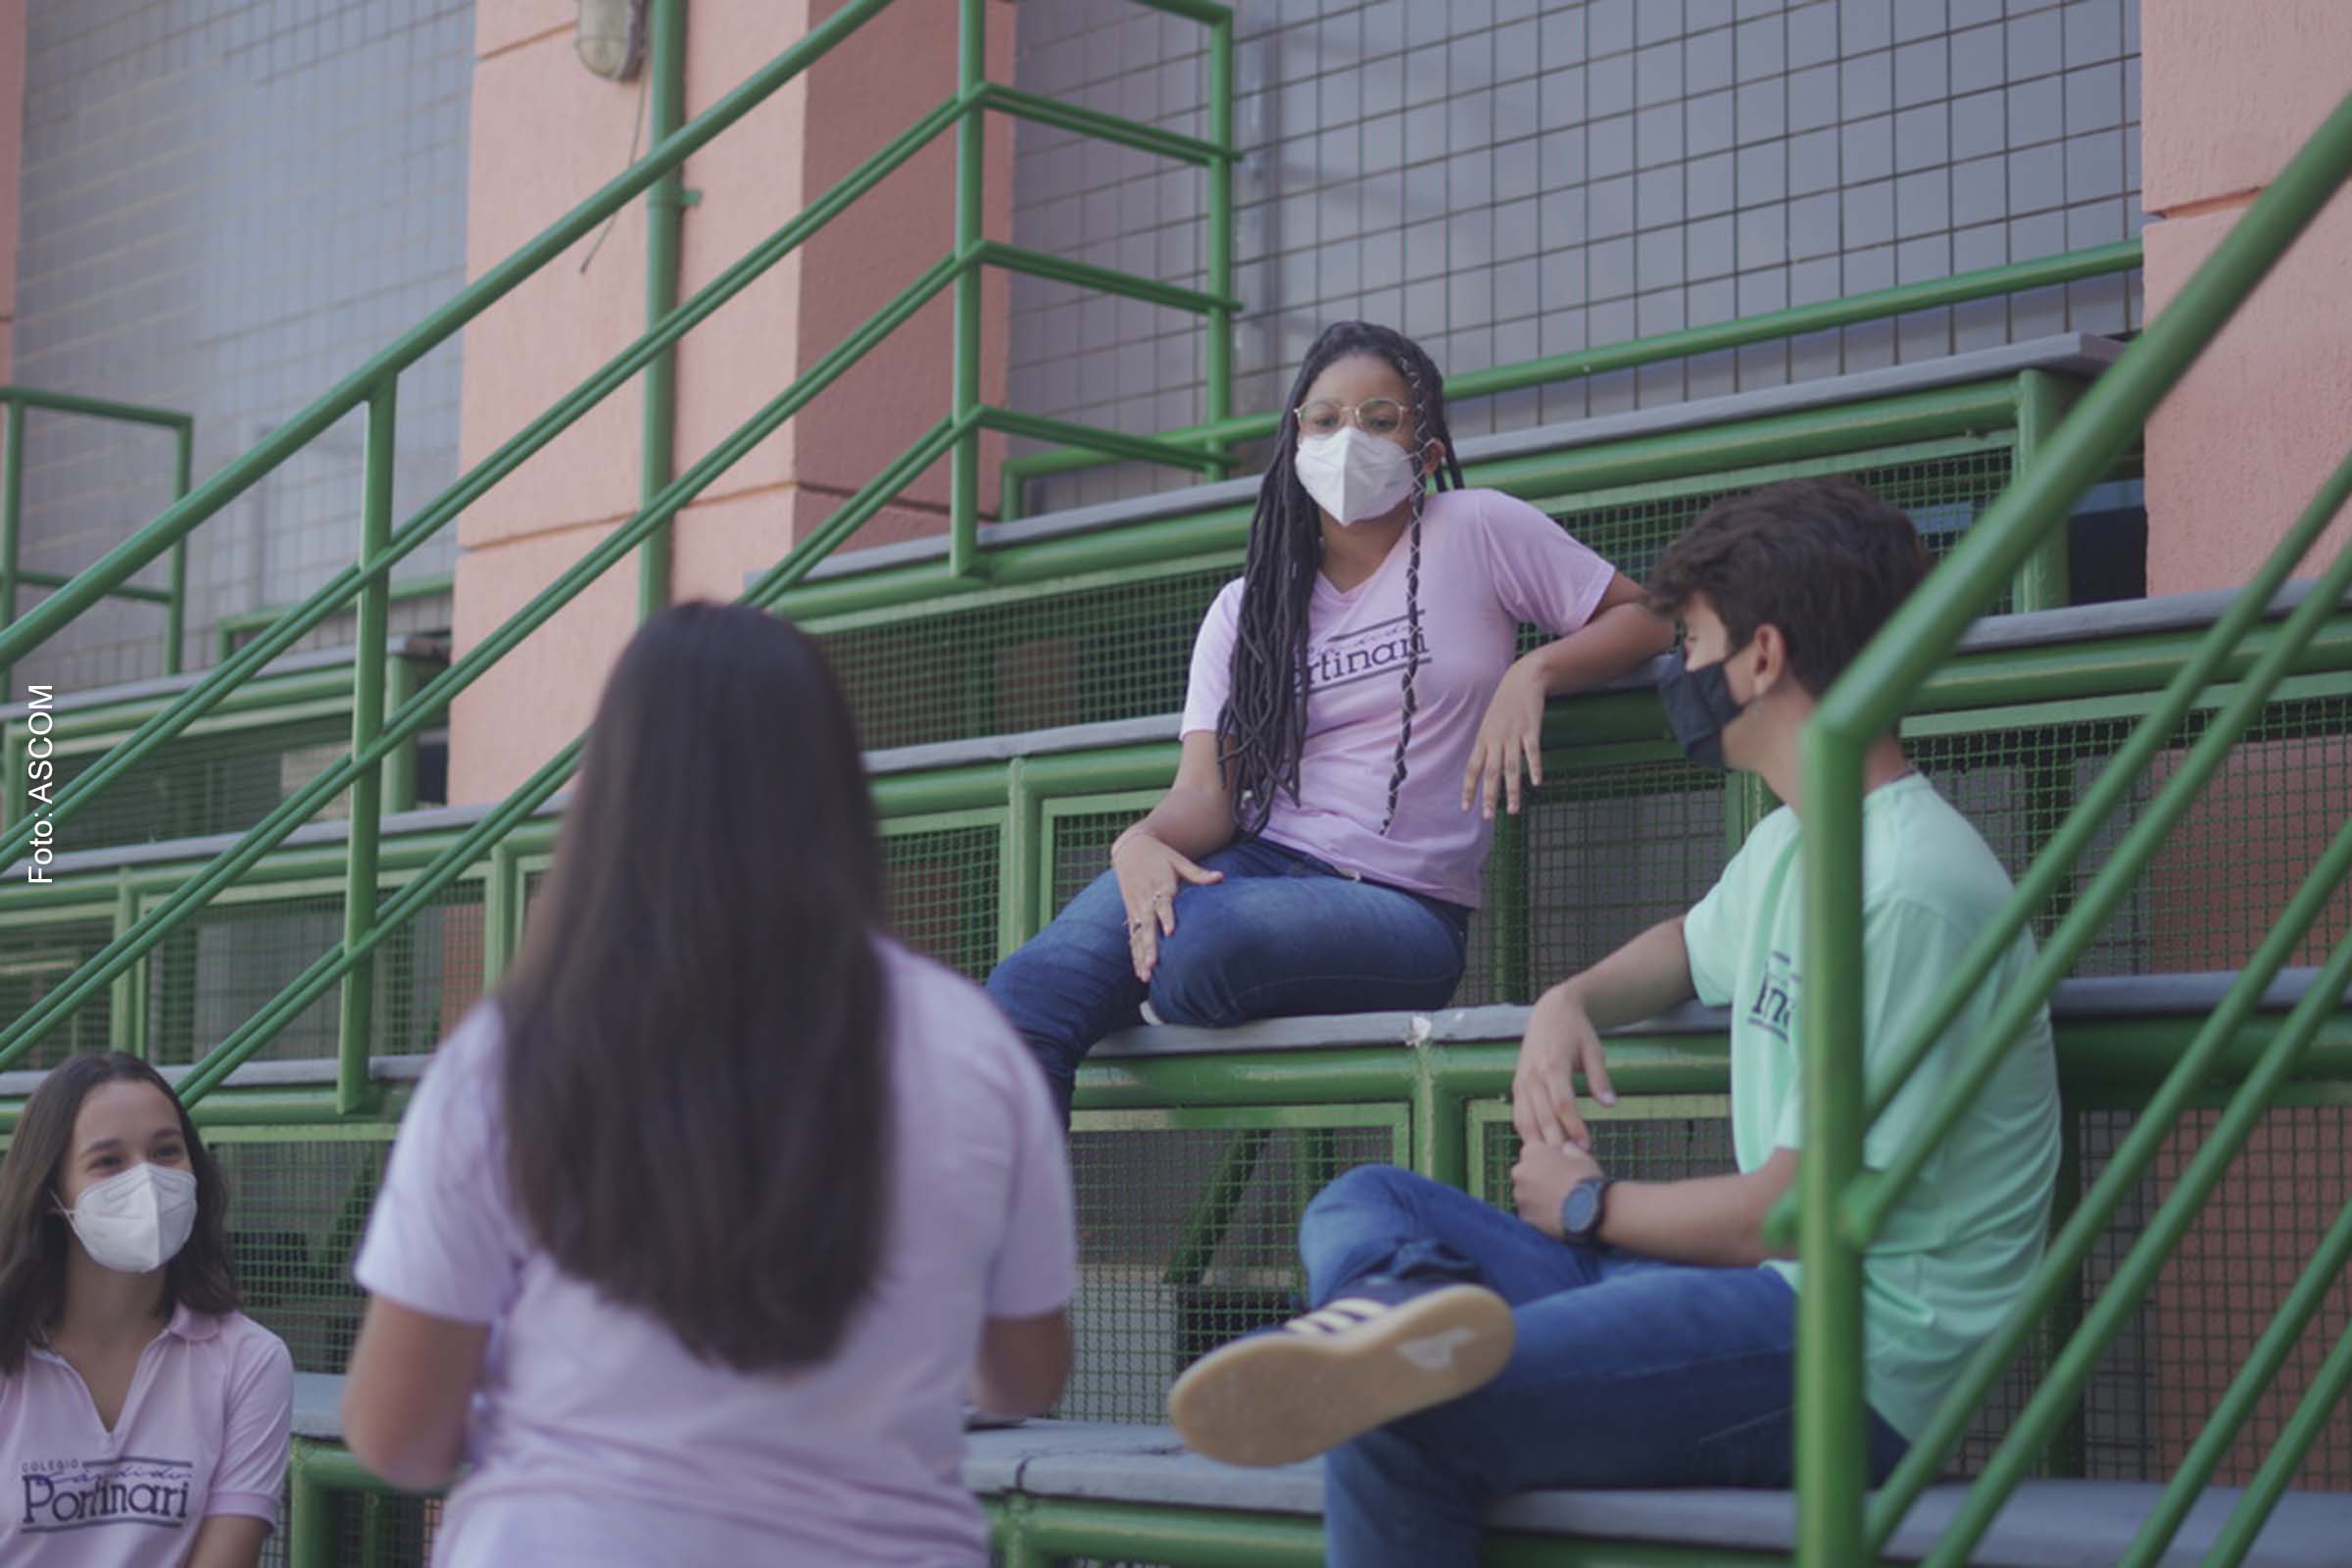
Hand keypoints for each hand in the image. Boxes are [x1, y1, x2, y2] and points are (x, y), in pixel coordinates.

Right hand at [1110, 832, 1222, 982]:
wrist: (1132, 847)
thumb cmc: (1161, 856)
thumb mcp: (1179, 861)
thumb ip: (1199, 874)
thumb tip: (1221, 877)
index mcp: (1160, 885)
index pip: (1163, 904)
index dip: (1166, 917)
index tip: (1170, 931)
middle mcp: (1146, 899)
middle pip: (1147, 925)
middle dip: (1150, 946)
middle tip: (1153, 964)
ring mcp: (1136, 908)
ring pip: (1138, 935)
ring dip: (1141, 956)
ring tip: (1146, 975)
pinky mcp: (1131, 913)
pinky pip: (1133, 937)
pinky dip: (1135, 954)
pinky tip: (1139, 972)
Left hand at [1462, 654, 1547, 819]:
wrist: (1522, 680)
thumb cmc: (1504, 706)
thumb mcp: (1489, 725)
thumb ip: (1487, 748)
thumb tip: (1483, 772)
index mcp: (1483, 739)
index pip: (1472, 768)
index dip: (1469, 789)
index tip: (1466, 808)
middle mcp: (1495, 739)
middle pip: (1491, 772)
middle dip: (1489, 796)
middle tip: (1488, 817)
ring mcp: (1513, 734)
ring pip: (1512, 767)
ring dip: (1512, 790)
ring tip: (1514, 811)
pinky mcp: (1531, 729)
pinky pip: (1532, 751)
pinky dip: (1535, 767)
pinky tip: (1536, 783)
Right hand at [1512, 983, 1616, 1149]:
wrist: (1550, 1012)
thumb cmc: (1576, 1031)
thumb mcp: (1594, 1049)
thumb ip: (1600, 1078)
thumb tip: (1610, 1105)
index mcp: (1553, 1066)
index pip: (1562, 1105)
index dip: (1574, 1127)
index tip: (1586, 1146)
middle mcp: (1532, 1076)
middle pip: (1542, 1118)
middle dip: (1557, 1143)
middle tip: (1571, 1165)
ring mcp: (1521, 1082)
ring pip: (1525, 1121)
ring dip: (1539, 1143)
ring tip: (1555, 1164)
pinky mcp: (1517, 1085)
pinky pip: (1518, 1116)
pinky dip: (1527, 1134)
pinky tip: (1540, 1149)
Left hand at [1512, 1137, 1603, 1239]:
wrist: (1589, 1210)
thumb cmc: (1585, 1177)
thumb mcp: (1581, 1156)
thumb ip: (1568, 1149)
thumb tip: (1565, 1148)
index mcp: (1531, 1151)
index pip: (1533, 1153)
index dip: (1547, 1162)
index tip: (1559, 1169)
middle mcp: (1519, 1171)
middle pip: (1526, 1174)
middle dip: (1538, 1180)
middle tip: (1558, 1188)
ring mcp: (1519, 1195)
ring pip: (1526, 1195)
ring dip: (1537, 1198)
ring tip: (1558, 1205)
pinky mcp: (1523, 1216)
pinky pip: (1530, 1213)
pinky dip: (1539, 1215)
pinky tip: (1555, 1216)